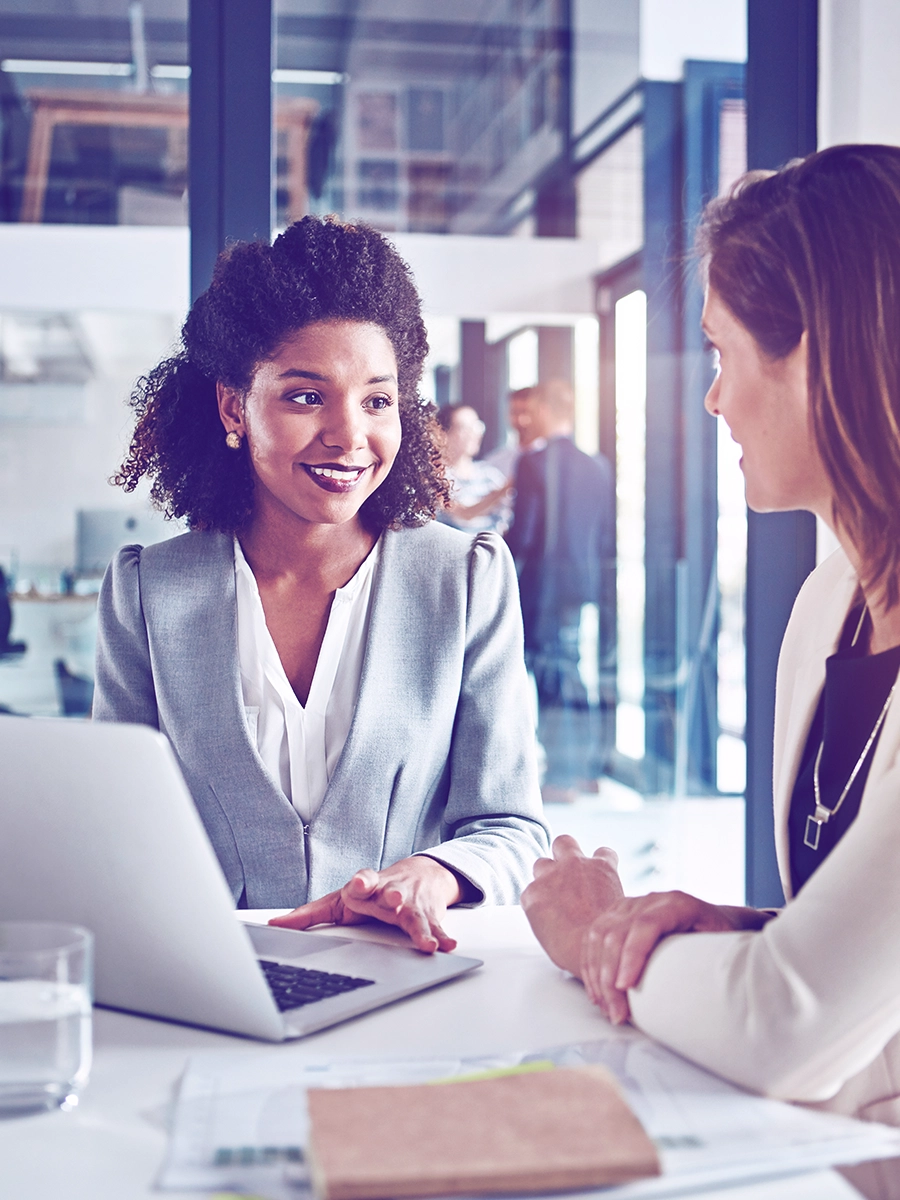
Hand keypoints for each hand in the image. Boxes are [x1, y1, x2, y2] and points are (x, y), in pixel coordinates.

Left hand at [268, 856, 462, 953]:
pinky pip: (436, 927)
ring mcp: (412, 903)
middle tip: (395, 903)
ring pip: (417, 915)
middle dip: (394, 897)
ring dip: (422, 927)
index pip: (363, 879)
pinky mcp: (429, 914)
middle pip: (393, 894)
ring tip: (429, 943)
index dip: (360, 882)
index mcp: (366, 886)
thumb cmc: (370, 892)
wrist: (417, 874)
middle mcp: (391, 891)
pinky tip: (448, 946)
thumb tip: (273, 925)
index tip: (357, 884)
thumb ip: (309, 914)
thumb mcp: (339, 901)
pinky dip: (442, 936)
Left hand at [520, 835, 624, 975]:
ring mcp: (552, 875)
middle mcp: (576, 864)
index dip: (598, 863)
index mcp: (602, 867)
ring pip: (541, 864)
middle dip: (563, 854)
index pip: (603, 853)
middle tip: (563, 875)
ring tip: (551, 902)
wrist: (594, 955)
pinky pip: (529, 894)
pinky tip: (543, 921)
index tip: (595, 876)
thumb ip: (608, 897)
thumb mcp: (621, 909)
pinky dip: (534, 904)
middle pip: (564, 842)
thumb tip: (602, 906)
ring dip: (545, 879)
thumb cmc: (611, 941)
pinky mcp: (533, 892)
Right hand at [581, 893, 765, 1025]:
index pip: (645, 925)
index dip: (632, 955)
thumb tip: (723, 991)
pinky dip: (590, 966)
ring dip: (597, 975)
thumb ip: (719, 958)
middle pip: (616, 933)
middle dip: (610, 977)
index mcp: (677, 904)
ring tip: (608, 1009)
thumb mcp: (724, 943)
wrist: (715, 919)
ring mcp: (629, 905)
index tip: (625, 987)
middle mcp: (649, 900)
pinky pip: (593, 937)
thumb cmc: (722, 936)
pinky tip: (597, 993)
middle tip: (617, 1014)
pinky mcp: (616, 915)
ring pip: (599, 935)